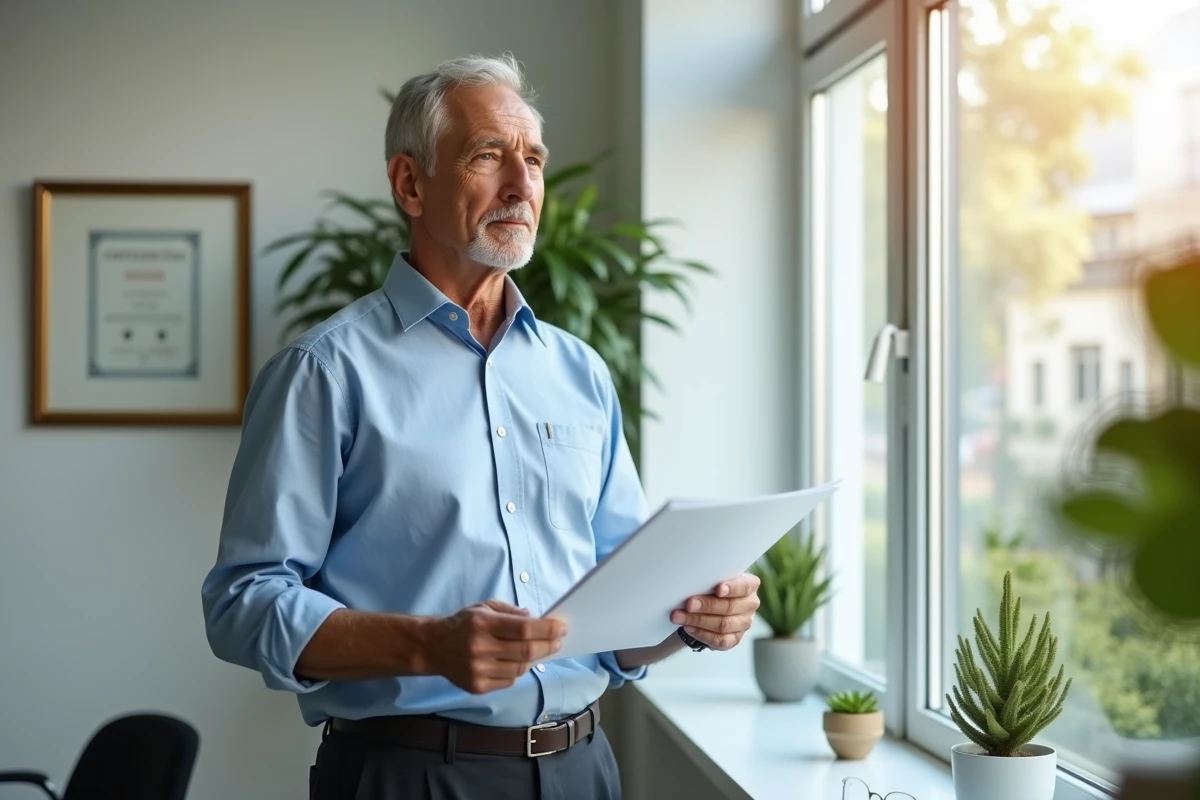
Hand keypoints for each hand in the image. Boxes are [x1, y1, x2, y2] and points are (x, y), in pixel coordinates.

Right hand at [426, 600, 566, 693]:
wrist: (432, 647)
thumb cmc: (463, 624)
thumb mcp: (484, 607)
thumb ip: (510, 612)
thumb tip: (535, 619)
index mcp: (483, 623)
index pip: (523, 628)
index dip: (547, 629)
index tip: (561, 627)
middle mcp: (480, 647)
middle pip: (526, 651)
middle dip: (548, 645)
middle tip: (558, 640)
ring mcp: (478, 670)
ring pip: (520, 669)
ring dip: (534, 659)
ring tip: (537, 650)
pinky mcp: (477, 686)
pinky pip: (509, 681)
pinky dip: (517, 671)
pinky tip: (515, 662)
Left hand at [670, 573, 760, 650]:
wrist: (707, 607)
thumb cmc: (710, 588)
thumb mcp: (712, 579)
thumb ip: (708, 579)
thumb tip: (691, 582)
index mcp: (749, 586)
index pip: (744, 586)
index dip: (732, 588)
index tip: (718, 589)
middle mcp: (750, 604)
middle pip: (730, 607)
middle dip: (707, 606)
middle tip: (689, 604)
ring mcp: (744, 623)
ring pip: (723, 625)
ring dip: (699, 621)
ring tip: (680, 616)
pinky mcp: (735, 639)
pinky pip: (720, 640)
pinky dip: (701, 634)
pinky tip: (688, 627)